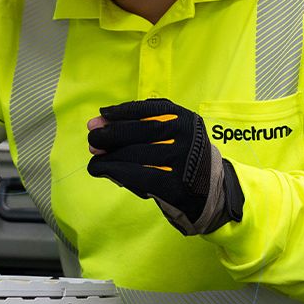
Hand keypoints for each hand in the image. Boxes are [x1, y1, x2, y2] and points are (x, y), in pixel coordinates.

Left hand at [87, 99, 243, 235]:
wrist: (211, 194)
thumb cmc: (181, 160)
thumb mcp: (175, 134)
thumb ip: (144, 124)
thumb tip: (100, 124)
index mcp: (185, 119)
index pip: (148, 109)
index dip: (120, 112)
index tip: (101, 115)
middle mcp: (185, 137)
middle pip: (138, 131)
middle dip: (109, 134)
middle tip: (92, 138)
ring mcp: (180, 162)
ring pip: (133, 154)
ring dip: (107, 155)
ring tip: (94, 157)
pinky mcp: (173, 186)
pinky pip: (135, 175)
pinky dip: (112, 171)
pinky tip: (99, 169)